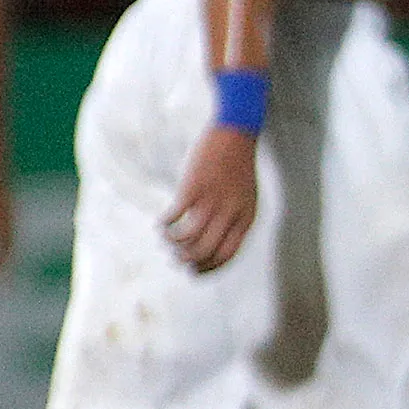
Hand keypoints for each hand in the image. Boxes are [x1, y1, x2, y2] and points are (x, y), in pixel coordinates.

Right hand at [164, 125, 259, 273]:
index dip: (208, 269)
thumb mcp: (246, 198)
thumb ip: (235, 220)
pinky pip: (175, 217)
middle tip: (176, 259)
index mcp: (246, 218)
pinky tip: (161, 224)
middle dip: (187, 261)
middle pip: (204, 252)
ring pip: (187, 239)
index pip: (227, 256)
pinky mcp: (193, 188)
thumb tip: (215, 245)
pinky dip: (165, 225)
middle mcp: (230, 213)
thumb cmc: (238, 169)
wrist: (236, 135)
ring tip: (167, 240)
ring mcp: (212, 201)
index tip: (193, 272)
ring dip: (172, 244)